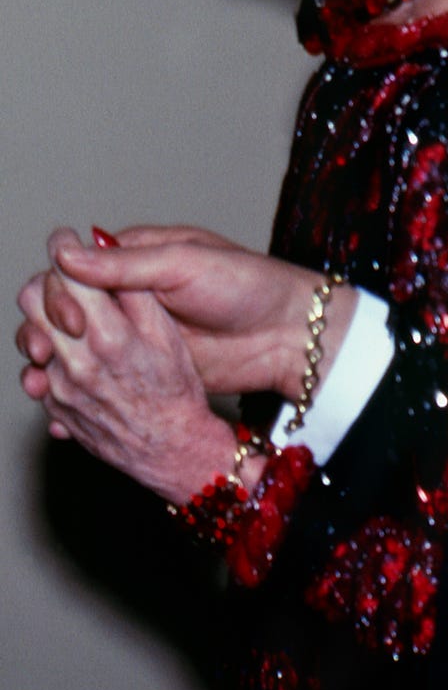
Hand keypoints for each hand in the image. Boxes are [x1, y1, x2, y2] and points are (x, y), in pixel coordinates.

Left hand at [17, 257, 238, 502]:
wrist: (171, 448)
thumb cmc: (176, 390)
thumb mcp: (166, 330)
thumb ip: (133, 287)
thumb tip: (106, 248)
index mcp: (108, 335)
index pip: (66, 273)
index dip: (64, 248)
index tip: (68, 241)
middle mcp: (76, 361)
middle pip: (32, 299)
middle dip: (48, 282)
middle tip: (69, 282)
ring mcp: (59, 387)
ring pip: (29, 334)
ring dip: (47, 320)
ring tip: (76, 322)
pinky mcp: (53, 407)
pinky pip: (36, 370)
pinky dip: (53, 357)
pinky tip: (79, 358)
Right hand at [42, 224, 355, 398]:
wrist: (287, 336)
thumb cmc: (247, 285)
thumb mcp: (186, 264)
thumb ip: (127, 264)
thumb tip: (67, 253)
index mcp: (137, 256)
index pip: (75, 267)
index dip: (60, 289)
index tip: (64, 315)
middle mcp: (129, 293)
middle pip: (67, 308)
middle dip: (48, 329)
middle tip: (44, 353)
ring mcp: (135, 333)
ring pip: (78, 346)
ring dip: (56, 362)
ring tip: (43, 383)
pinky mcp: (146, 367)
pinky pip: (103, 376)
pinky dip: (79, 390)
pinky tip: (63, 409)